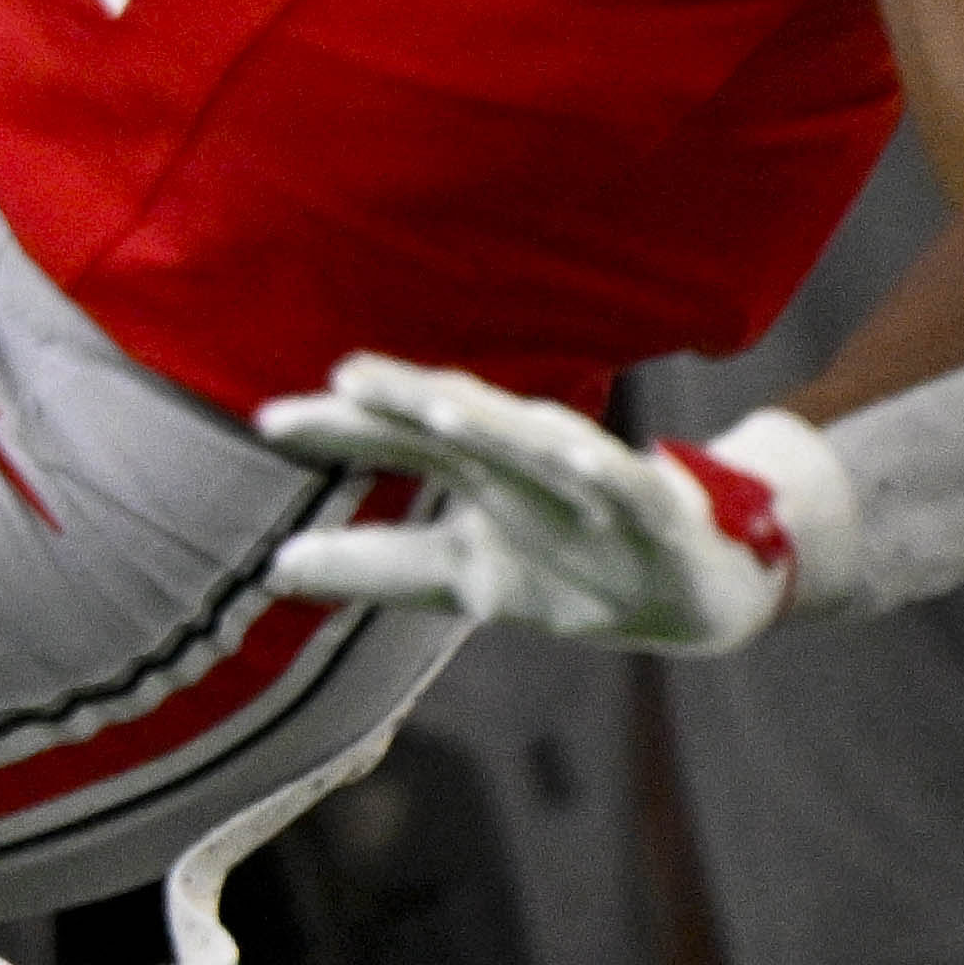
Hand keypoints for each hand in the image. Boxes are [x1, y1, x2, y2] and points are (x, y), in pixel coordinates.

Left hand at [257, 357, 832, 651]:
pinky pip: (630, 485)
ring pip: (538, 444)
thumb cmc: (566, 564)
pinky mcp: (655, 508)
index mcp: (476, 475)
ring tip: (439, 409)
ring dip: (494, 424)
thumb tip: (273, 566)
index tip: (268, 422)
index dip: (338, 429)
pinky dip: (605, 471)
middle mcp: (524, 466)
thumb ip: (374, 564)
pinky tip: (585, 459)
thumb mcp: (462, 575)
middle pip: (458, 425)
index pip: (397, 442)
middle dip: (405, 398)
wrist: (695, 591)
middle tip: (344, 373)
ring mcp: (591, 482)